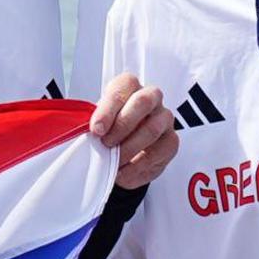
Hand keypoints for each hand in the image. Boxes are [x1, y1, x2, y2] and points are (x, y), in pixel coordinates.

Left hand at [89, 74, 176, 190]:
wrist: (124, 146)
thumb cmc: (109, 128)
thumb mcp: (97, 121)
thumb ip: (94, 124)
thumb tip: (87, 135)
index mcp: (129, 86)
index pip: (123, 87)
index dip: (108, 109)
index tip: (96, 129)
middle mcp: (151, 98)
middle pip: (143, 102)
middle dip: (121, 125)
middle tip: (106, 143)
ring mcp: (164, 119)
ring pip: (152, 129)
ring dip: (129, 148)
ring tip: (113, 161)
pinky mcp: (171, 142)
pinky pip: (158, 153)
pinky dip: (137, 166)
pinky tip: (124, 172)